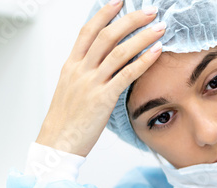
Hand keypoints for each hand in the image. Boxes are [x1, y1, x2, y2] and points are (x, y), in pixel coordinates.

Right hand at [36, 1, 163, 156]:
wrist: (57, 143)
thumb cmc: (66, 120)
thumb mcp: (70, 90)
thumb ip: (84, 73)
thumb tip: (100, 64)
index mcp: (71, 65)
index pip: (88, 31)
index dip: (105, 13)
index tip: (120, 2)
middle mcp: (80, 70)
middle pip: (107, 35)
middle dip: (131, 20)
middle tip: (150, 11)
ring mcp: (91, 83)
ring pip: (118, 52)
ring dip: (142, 37)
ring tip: (160, 28)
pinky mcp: (103, 99)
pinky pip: (126, 75)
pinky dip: (143, 61)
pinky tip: (156, 52)